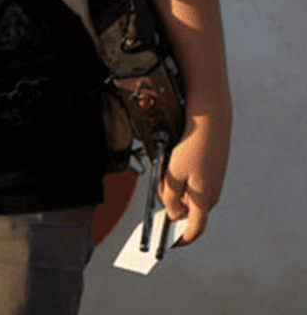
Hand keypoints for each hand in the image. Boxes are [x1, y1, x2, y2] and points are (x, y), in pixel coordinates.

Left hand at [160, 115, 229, 245]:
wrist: (210, 124)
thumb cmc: (190, 149)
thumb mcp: (173, 174)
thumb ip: (170, 198)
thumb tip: (173, 214)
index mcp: (203, 200)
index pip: (194, 229)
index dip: (182, 240)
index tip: (169, 244)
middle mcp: (211, 197)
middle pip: (186, 212)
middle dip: (170, 207)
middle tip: (157, 192)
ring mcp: (213, 186)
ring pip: (188, 197)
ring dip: (173, 191)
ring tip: (165, 171)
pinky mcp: (211, 175)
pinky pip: (191, 186)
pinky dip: (179, 182)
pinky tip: (172, 165)